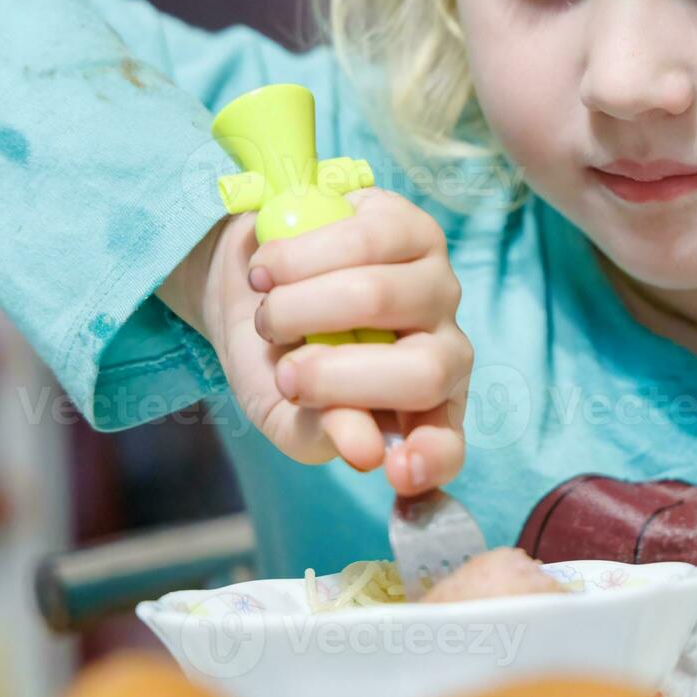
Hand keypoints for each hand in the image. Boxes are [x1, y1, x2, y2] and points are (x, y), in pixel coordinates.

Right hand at [185, 187, 472, 493]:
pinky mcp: (412, 227)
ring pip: (380, 297)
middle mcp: (445, 349)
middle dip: (339, 377)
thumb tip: (366, 451)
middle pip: (425, 372)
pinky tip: (270, 270)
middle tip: (284, 375)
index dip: (431, 459)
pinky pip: (363, 240)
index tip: (394, 470)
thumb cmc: (275, 355)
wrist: (248, 278)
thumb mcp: (282, 408)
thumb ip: (320, 432)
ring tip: (267, 313)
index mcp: (423, 412)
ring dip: (299, 309)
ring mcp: (437, 285)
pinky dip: (296, 259)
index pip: (448, 445)